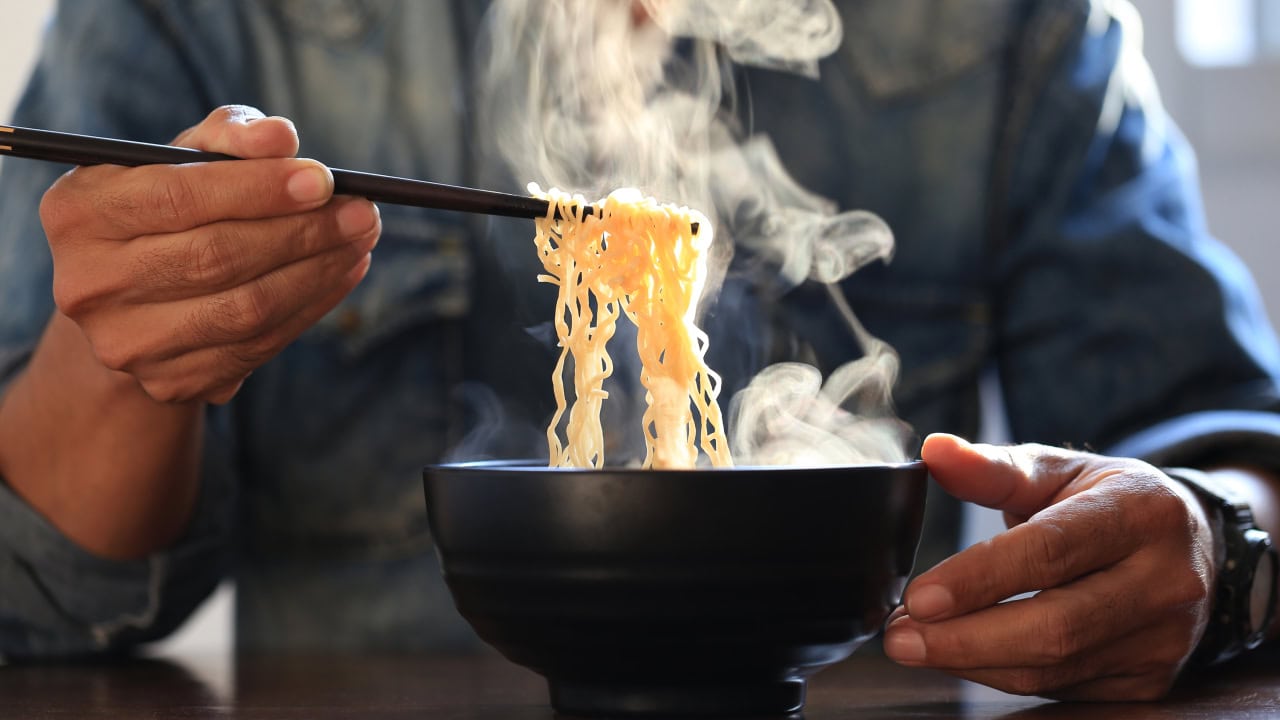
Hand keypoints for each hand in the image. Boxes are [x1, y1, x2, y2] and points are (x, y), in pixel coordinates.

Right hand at [39, 105, 379, 403]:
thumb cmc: (167, 209)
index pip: (176, 195)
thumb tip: (281, 137)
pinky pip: (259, 345)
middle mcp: (88, 284)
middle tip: (362, 212)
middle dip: (302, 232)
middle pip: (215, 257)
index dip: (258, 188)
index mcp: (77, 212)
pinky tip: (342, 273)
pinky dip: (311, 306)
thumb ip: (229, 138)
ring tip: (361, 239)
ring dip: (318, 272)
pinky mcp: (170, 381)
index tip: (324, 180)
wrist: (136, 301)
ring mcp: (126, 343)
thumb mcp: (183, 159)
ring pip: (245, 308)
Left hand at [883, 433, 1216, 699]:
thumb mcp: (1057, 470)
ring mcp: (1163, 638)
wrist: (1189, 544)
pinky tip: (961, 656)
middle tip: (900, 637)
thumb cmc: (1105, 500)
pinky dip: (1001, 675)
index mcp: (1142, 512)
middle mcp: (1165, 580)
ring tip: (916, 643)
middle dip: (965, 638)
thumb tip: (935, 450)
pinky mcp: (1150, 680)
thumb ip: (993, 467)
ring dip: (973, 661)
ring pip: (1055, 667)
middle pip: (1055, 626)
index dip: (979, 578)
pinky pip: (1062, 688)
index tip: (918, 597)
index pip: (1051, 551)